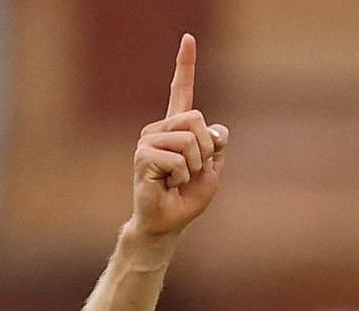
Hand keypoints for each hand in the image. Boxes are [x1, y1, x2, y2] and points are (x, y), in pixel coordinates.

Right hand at [129, 34, 227, 239]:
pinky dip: (182, 176)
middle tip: (193, 171)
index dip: (185, 65)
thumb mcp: (212, 169)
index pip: (181, 91)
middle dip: (205, 148)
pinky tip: (168, 184)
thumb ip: (216, 145)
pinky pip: (178, 159)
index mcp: (175, 128)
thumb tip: (215, 131)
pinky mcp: (143, 156)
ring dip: (194, 166)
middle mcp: (159, 129)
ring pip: (189, 140)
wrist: (166, 223)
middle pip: (197, 119)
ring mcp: (148, 141)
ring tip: (179, 180)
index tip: (188, 38)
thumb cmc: (186, 198)